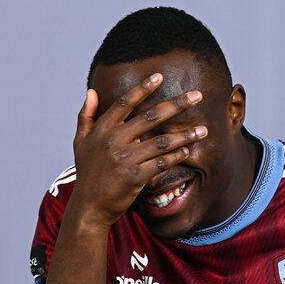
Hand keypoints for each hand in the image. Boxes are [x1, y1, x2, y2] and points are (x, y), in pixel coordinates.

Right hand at [68, 73, 207, 226]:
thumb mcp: (81, 142)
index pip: (126, 102)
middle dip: (177, 104)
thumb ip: (86, 115)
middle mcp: (114, 140)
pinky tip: (187, 151)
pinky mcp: (135, 177)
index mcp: (103, 128)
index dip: (143, 88)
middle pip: (151, 116)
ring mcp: (125, 158)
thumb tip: (91, 91)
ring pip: (162, 141)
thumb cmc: (88, 173)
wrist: (90, 206)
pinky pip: (161, 163)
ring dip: (185, 135)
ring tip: (203, 130)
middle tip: (197, 96)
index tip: (160, 76)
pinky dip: (176, 156)